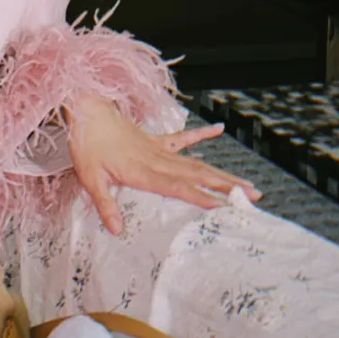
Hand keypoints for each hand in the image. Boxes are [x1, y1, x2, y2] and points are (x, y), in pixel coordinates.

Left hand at [65, 92, 261, 235]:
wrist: (85, 107)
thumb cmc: (86, 143)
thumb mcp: (89, 177)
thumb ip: (105, 204)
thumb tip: (117, 230)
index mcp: (143, 171)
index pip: (179, 187)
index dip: (203, 197)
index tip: (227, 207)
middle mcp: (157, 159)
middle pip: (197, 175)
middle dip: (226, 187)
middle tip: (253, 197)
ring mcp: (158, 148)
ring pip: (196, 162)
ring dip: (221, 172)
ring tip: (245, 182)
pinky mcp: (154, 139)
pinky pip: (182, 138)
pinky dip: (200, 135)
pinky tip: (218, 129)